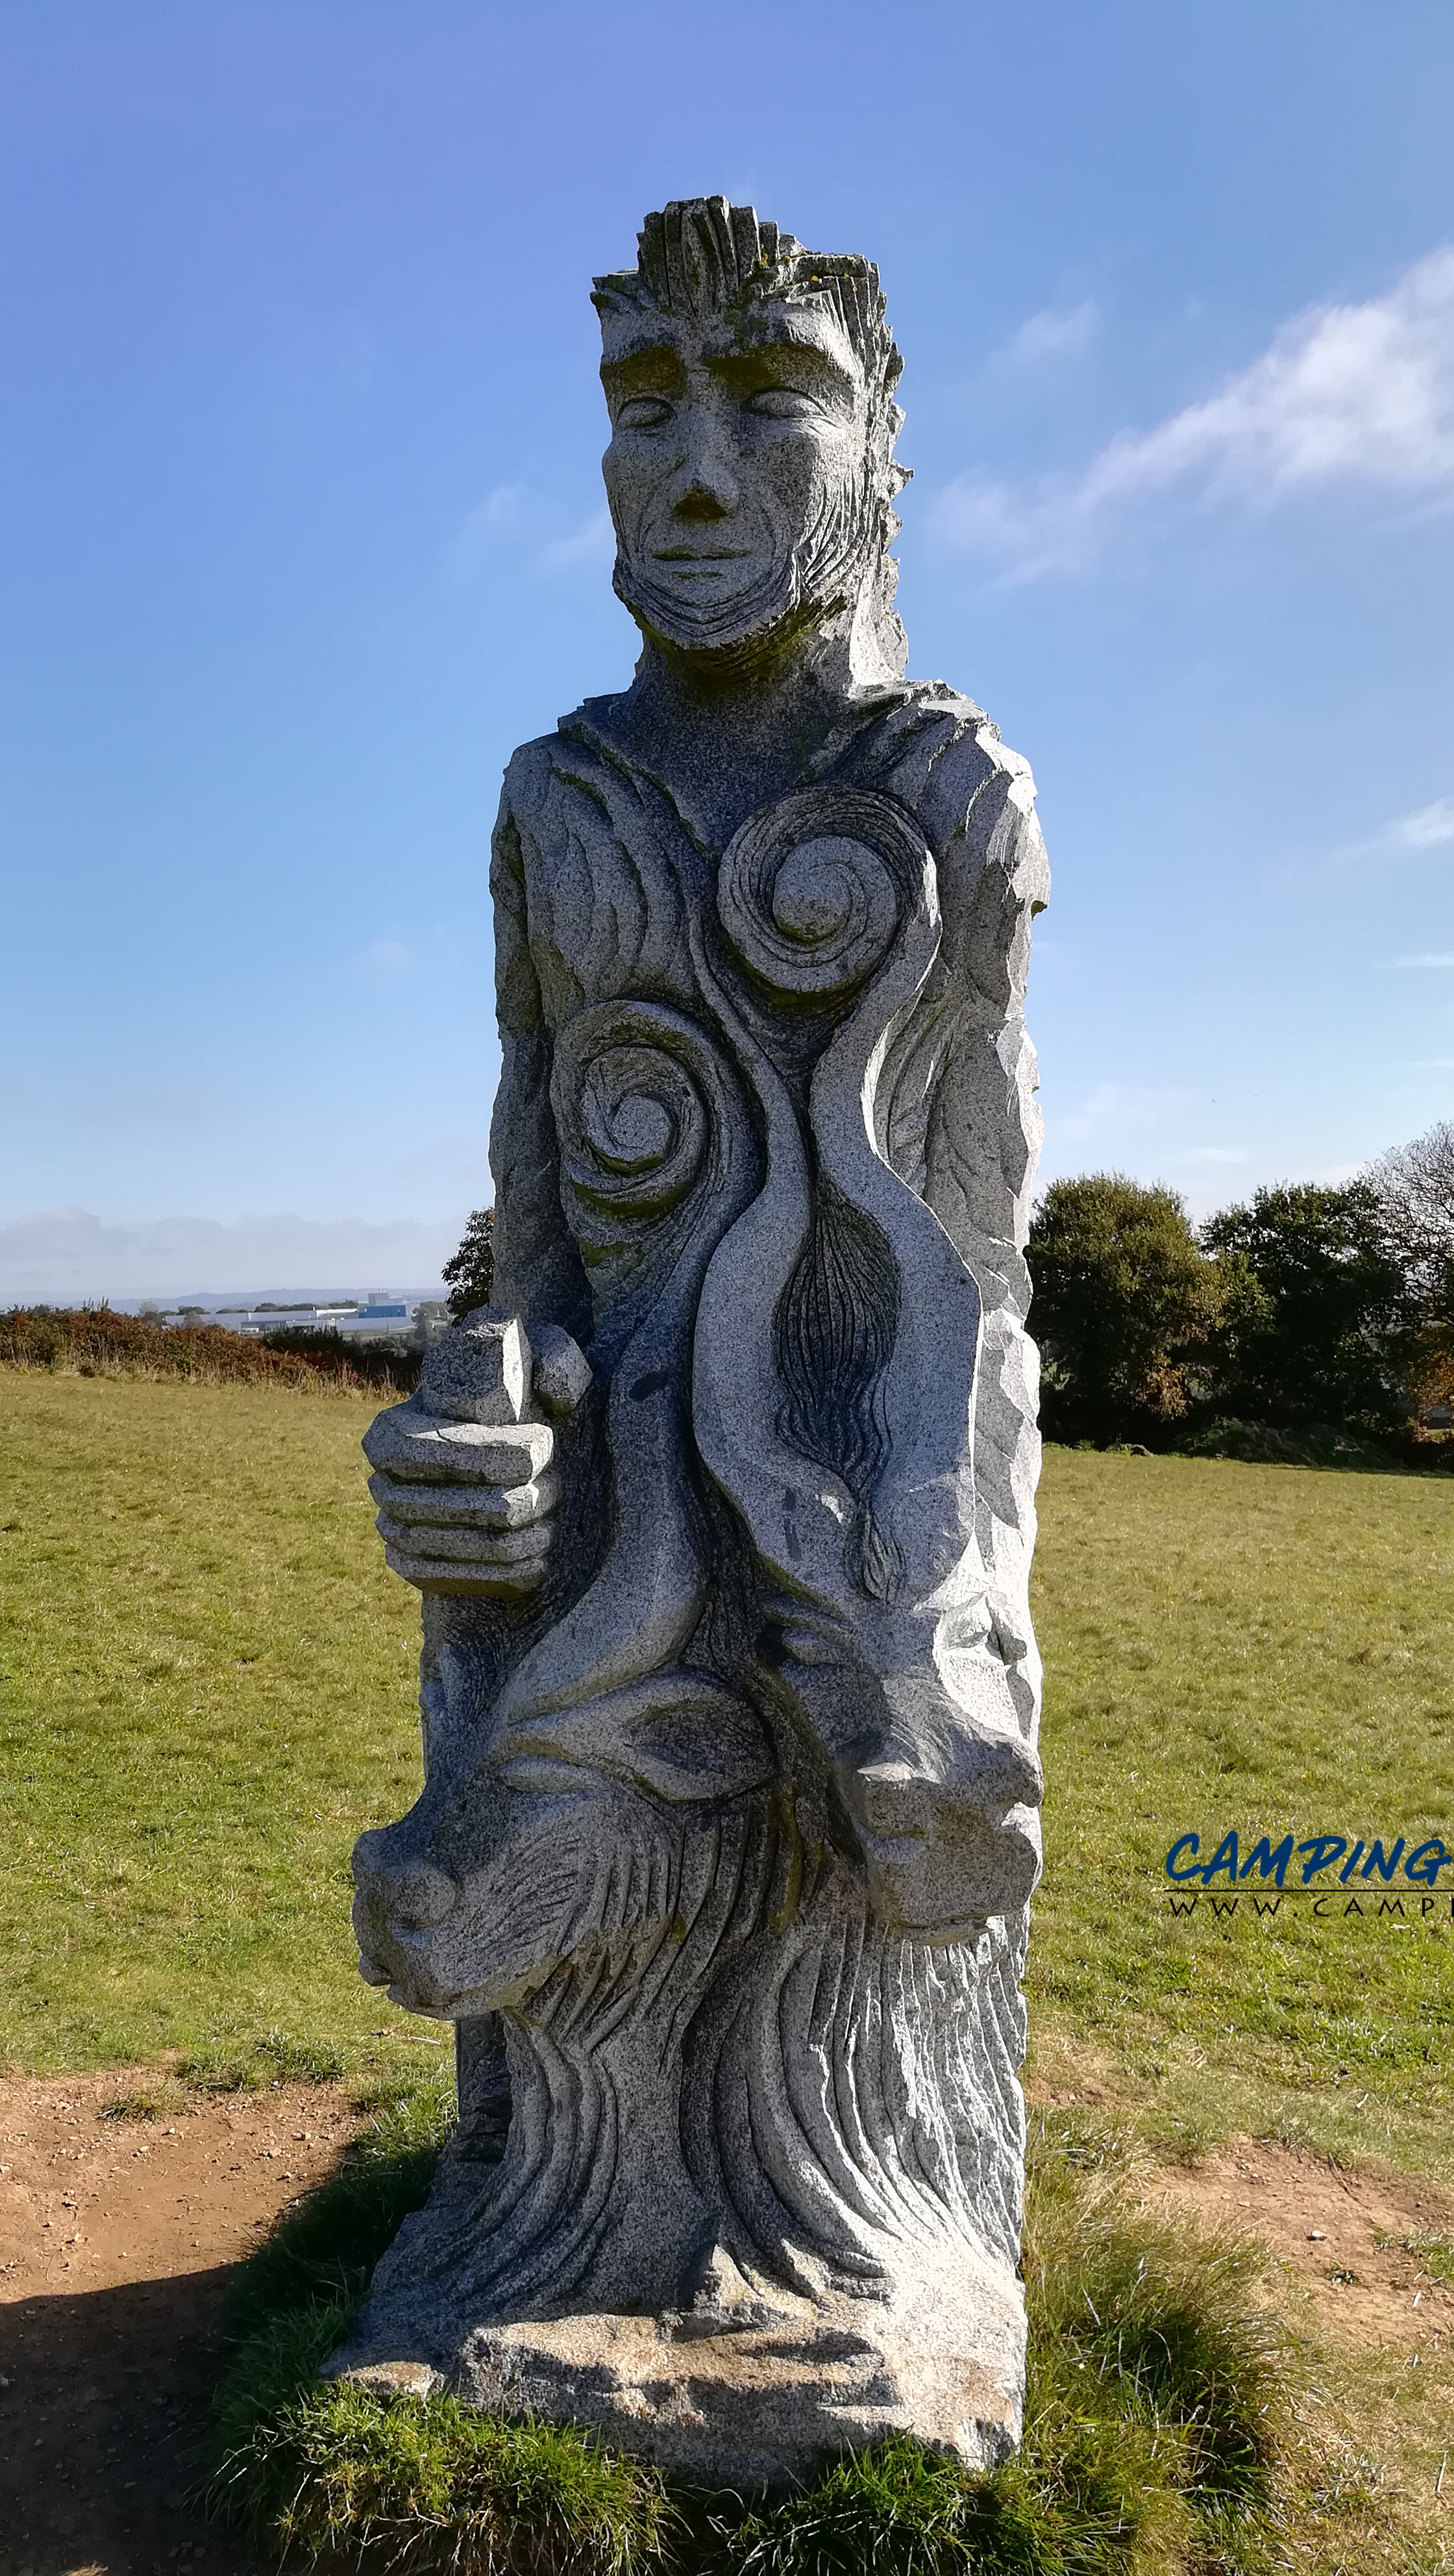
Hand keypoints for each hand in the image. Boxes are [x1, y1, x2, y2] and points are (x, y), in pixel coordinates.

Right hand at [362, 1312, 590, 1594]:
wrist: (485, 1470)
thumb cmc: (510, 1408)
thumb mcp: (529, 1366)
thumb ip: (549, 1359)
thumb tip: (550, 1391)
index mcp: (391, 1433)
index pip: (443, 1448)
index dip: (495, 1452)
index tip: (543, 1447)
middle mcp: (382, 1483)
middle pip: (456, 1503)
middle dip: (516, 1500)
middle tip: (554, 1489)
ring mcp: (392, 1530)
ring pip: (457, 1544)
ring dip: (515, 1539)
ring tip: (551, 1524)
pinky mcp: (411, 1567)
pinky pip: (453, 1580)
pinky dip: (499, 1575)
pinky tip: (535, 1560)